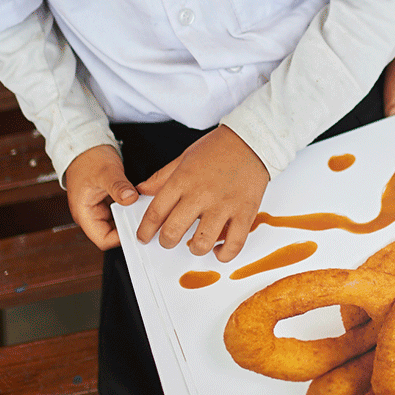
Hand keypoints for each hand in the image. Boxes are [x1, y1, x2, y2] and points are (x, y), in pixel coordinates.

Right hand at [65, 144, 137, 249]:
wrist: (86, 146)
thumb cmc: (89, 159)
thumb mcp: (105, 172)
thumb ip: (118, 186)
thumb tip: (130, 199)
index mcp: (85, 214)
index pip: (103, 240)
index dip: (121, 238)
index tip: (139, 228)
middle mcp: (92, 214)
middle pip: (114, 233)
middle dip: (129, 228)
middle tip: (147, 220)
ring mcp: (101, 208)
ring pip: (120, 222)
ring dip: (132, 217)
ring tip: (147, 211)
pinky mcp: (109, 200)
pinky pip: (122, 210)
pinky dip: (132, 207)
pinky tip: (143, 202)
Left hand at [135, 126, 268, 261]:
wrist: (253, 140)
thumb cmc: (219, 147)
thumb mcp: (185, 156)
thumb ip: (162, 176)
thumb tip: (141, 190)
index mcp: (183, 180)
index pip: (155, 213)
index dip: (145, 230)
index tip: (144, 236)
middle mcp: (202, 194)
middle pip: (173, 232)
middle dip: (166, 242)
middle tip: (169, 240)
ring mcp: (225, 205)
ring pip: (201, 243)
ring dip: (194, 249)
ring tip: (195, 244)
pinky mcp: (245, 212)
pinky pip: (234, 244)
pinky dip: (223, 254)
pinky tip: (218, 250)